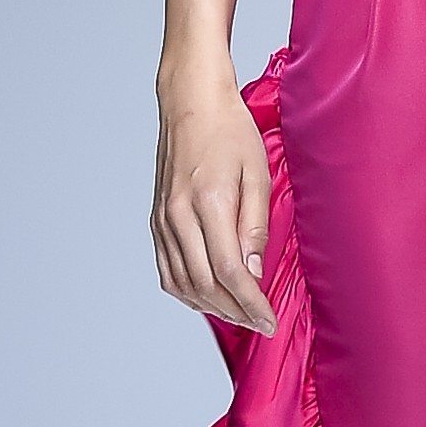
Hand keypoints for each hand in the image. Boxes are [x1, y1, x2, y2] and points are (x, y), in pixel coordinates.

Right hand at [152, 59, 276, 332]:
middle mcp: (179, 216)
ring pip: (183, 284)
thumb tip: (253, 273)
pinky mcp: (156, 221)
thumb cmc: (230, 131)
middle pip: (206, 285)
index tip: (269, 321)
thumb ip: (255, 226)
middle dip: (236, 312)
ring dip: (212, 307)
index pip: (229, 272)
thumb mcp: (258, 174)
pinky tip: (209, 296)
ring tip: (239, 314)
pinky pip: (167, 271)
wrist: (191, 103)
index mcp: (209, 202)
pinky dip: (188, 292)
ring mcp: (163, 220)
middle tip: (260, 323)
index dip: (251, 304)